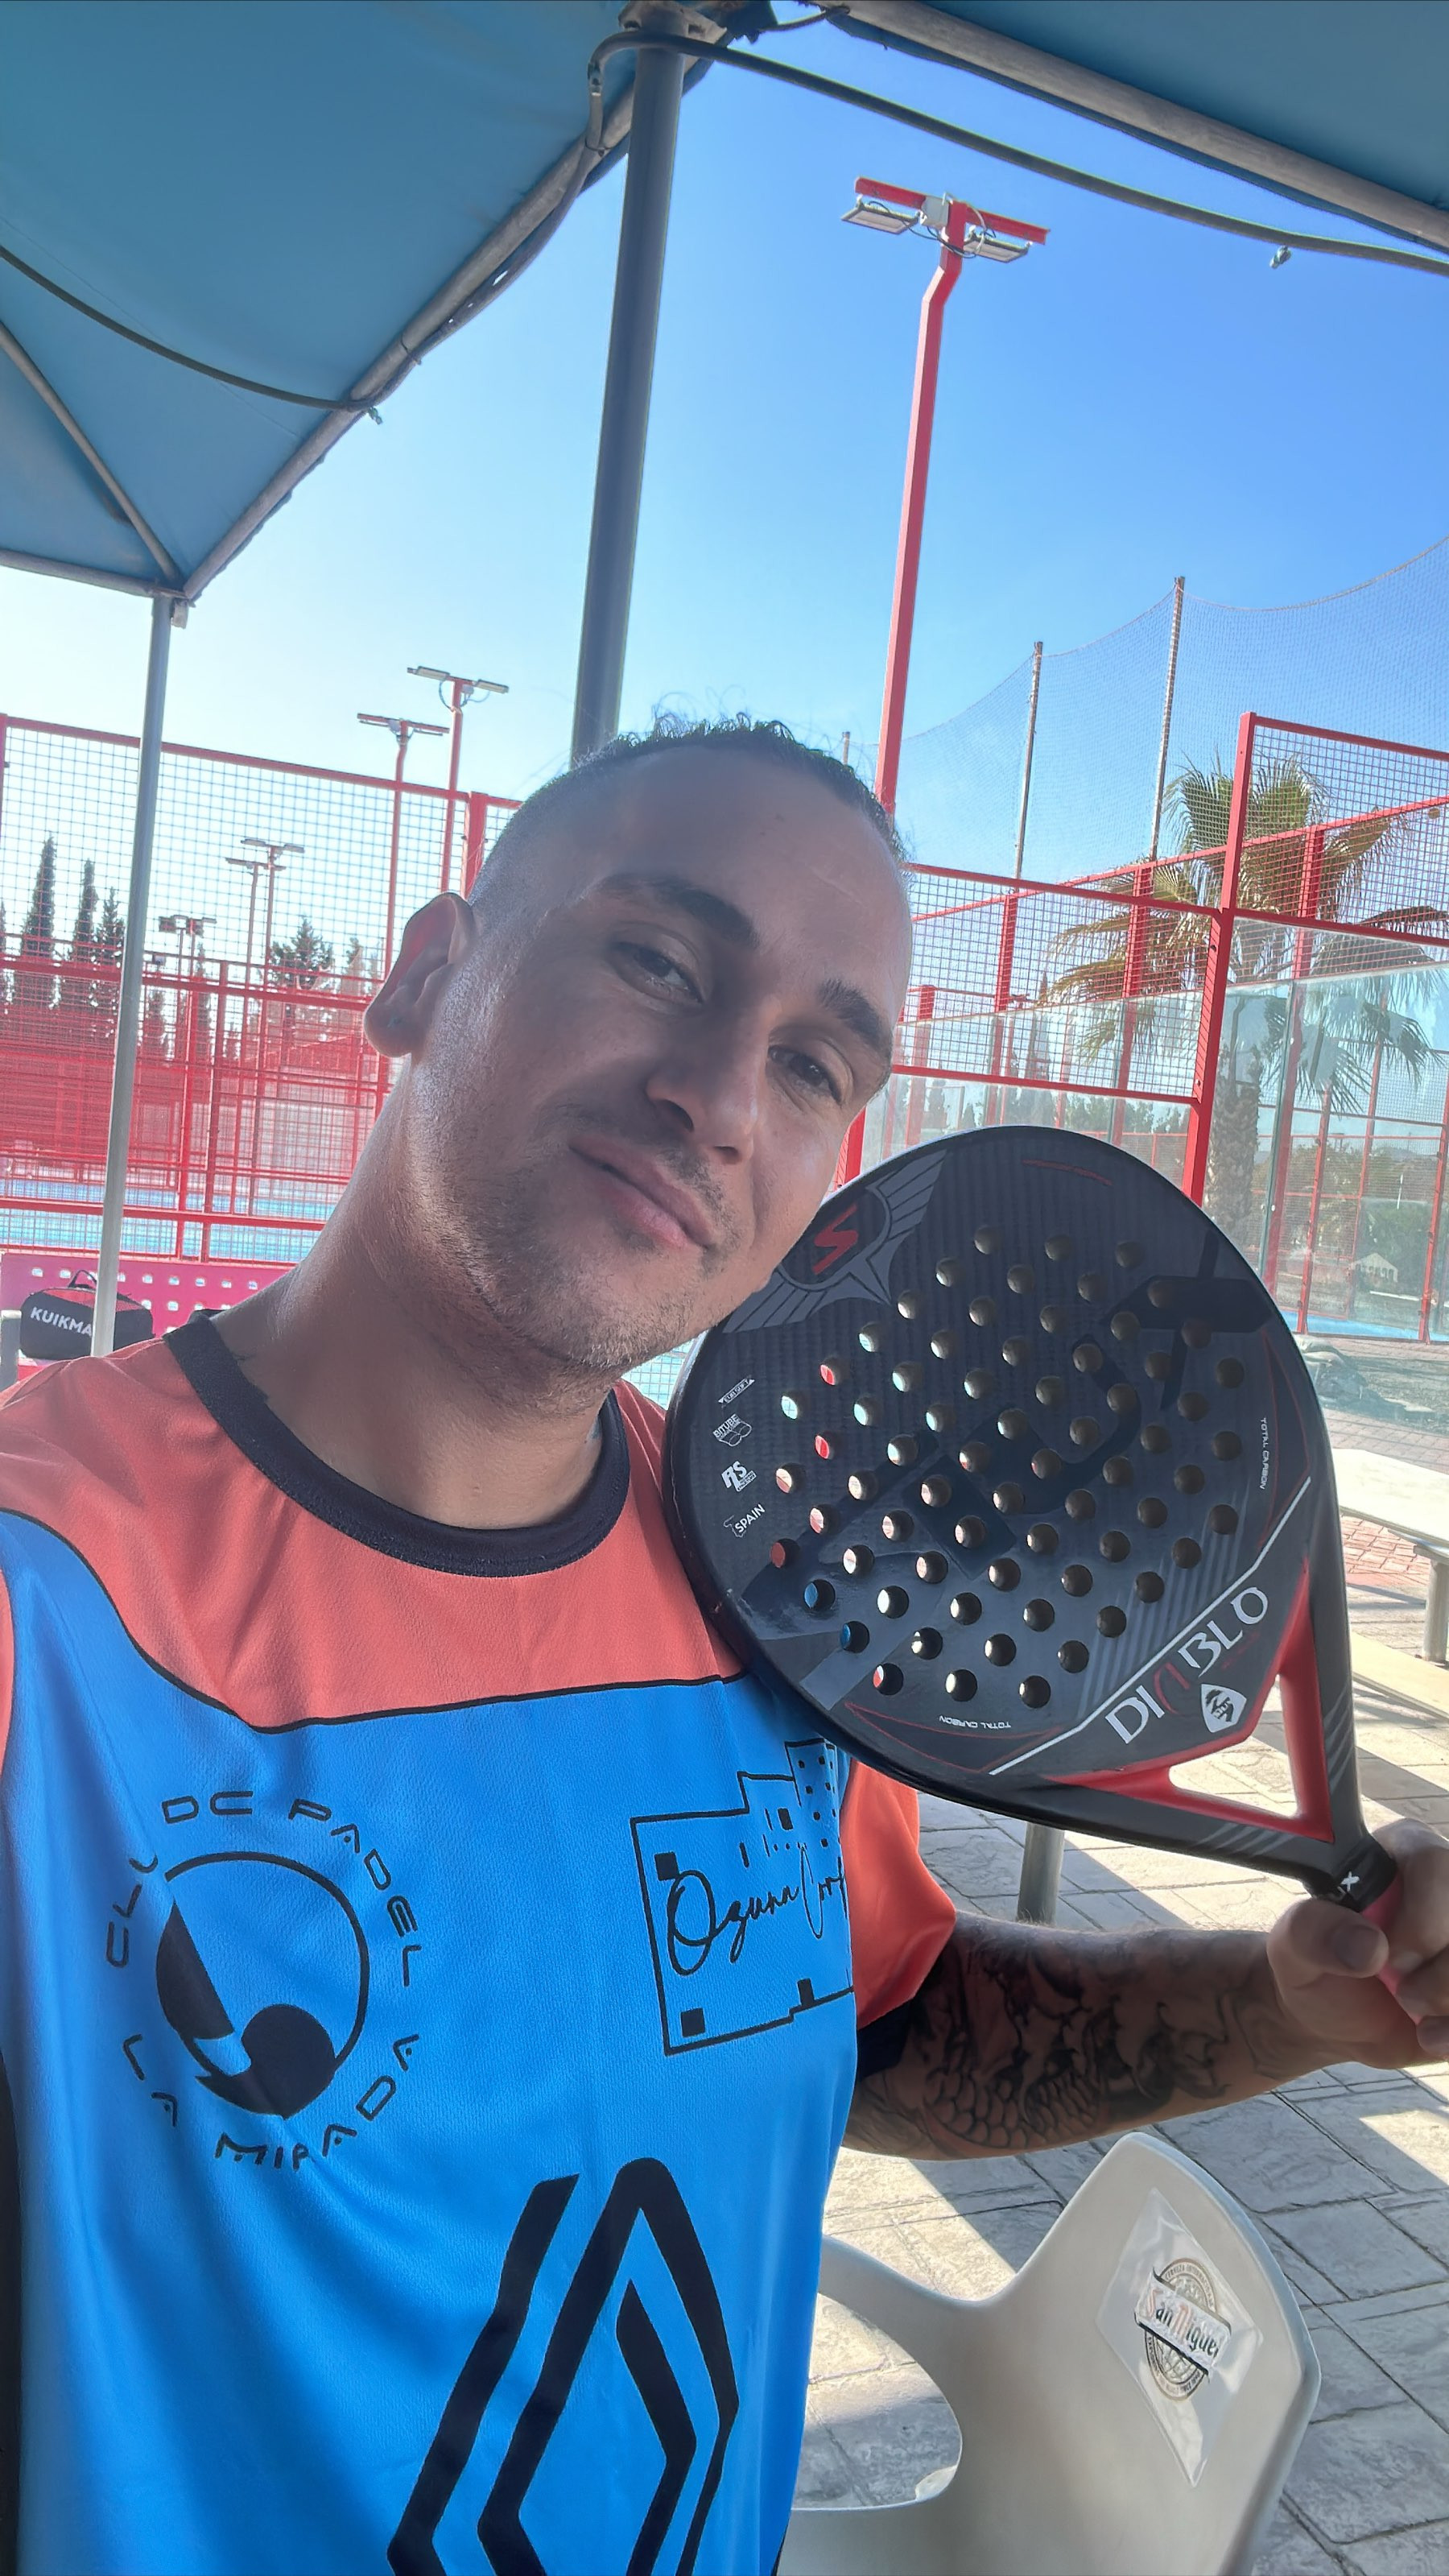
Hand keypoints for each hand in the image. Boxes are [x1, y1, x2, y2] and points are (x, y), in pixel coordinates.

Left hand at [1267, 1820, 1448, 2067]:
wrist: (1324, 2017)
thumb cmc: (1313, 1964)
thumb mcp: (1294, 1943)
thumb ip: (1313, 1929)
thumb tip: (1369, 1946)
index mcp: (1402, 1858)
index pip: (1435, 1862)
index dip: (1419, 1917)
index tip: (1386, 1956)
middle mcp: (1444, 1892)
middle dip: (1440, 1969)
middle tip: (1401, 1988)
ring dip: (1447, 1998)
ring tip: (1411, 2009)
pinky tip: (1428, 2035)